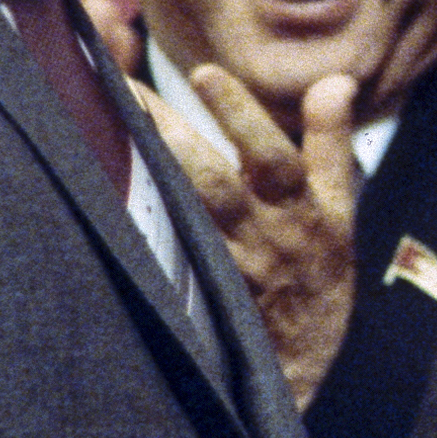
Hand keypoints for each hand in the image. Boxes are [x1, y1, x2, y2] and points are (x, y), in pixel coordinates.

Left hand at [79, 0, 358, 407]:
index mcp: (302, 211)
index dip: (243, 117)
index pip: (274, 157)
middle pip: (214, 183)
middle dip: (171, 135)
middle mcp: (263, 239)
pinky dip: (132, 226)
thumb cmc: (318, 275)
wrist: (304, 363)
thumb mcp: (340, 208)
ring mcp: (226, 270)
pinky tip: (96, 194)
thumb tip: (334, 80)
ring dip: (143, 172)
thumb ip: (329, 141)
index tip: (204, 73)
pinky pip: (159, 258)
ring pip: (181, 218)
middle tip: (125, 87)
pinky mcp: (195, 296)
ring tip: (103, 126)